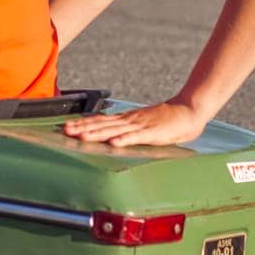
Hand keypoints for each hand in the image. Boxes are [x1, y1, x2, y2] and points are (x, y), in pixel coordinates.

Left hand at [61, 100, 210, 147]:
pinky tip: (113, 143)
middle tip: (65, 130)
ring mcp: (141, 126)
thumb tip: (114, 136)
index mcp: (127, 119)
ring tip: (81, 137)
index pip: (101, 121)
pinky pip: (136, 137)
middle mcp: (130, 121)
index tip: (67, 126)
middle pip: (102, 124)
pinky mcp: (153, 133)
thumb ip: (129, 130)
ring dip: (97, 133)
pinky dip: (124, 140)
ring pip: (115, 130)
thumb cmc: (168, 120)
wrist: (189, 110)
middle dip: (83, 128)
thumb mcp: (144, 124)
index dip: (83, 123)